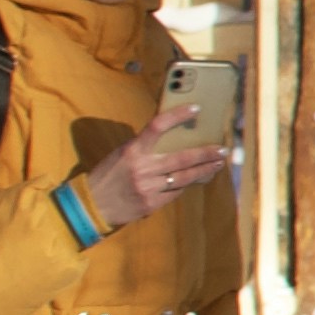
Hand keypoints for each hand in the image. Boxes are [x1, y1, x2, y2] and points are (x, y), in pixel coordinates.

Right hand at [77, 102, 235, 232]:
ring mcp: (148, 187)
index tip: (196, 108)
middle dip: (206, 154)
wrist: (91, 205)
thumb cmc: (108, 175)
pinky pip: (176, 192)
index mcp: (132, 150)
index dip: (177, 115)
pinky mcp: (152, 203)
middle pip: (182, 158)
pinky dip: (186, 185)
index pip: (157, 126)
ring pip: (185, 178)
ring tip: (217, 164)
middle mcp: (142, 168)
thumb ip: (144, 147)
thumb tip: (173, 139)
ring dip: (204, 171)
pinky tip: (196, 179)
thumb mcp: (122, 155)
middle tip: (223, 149)